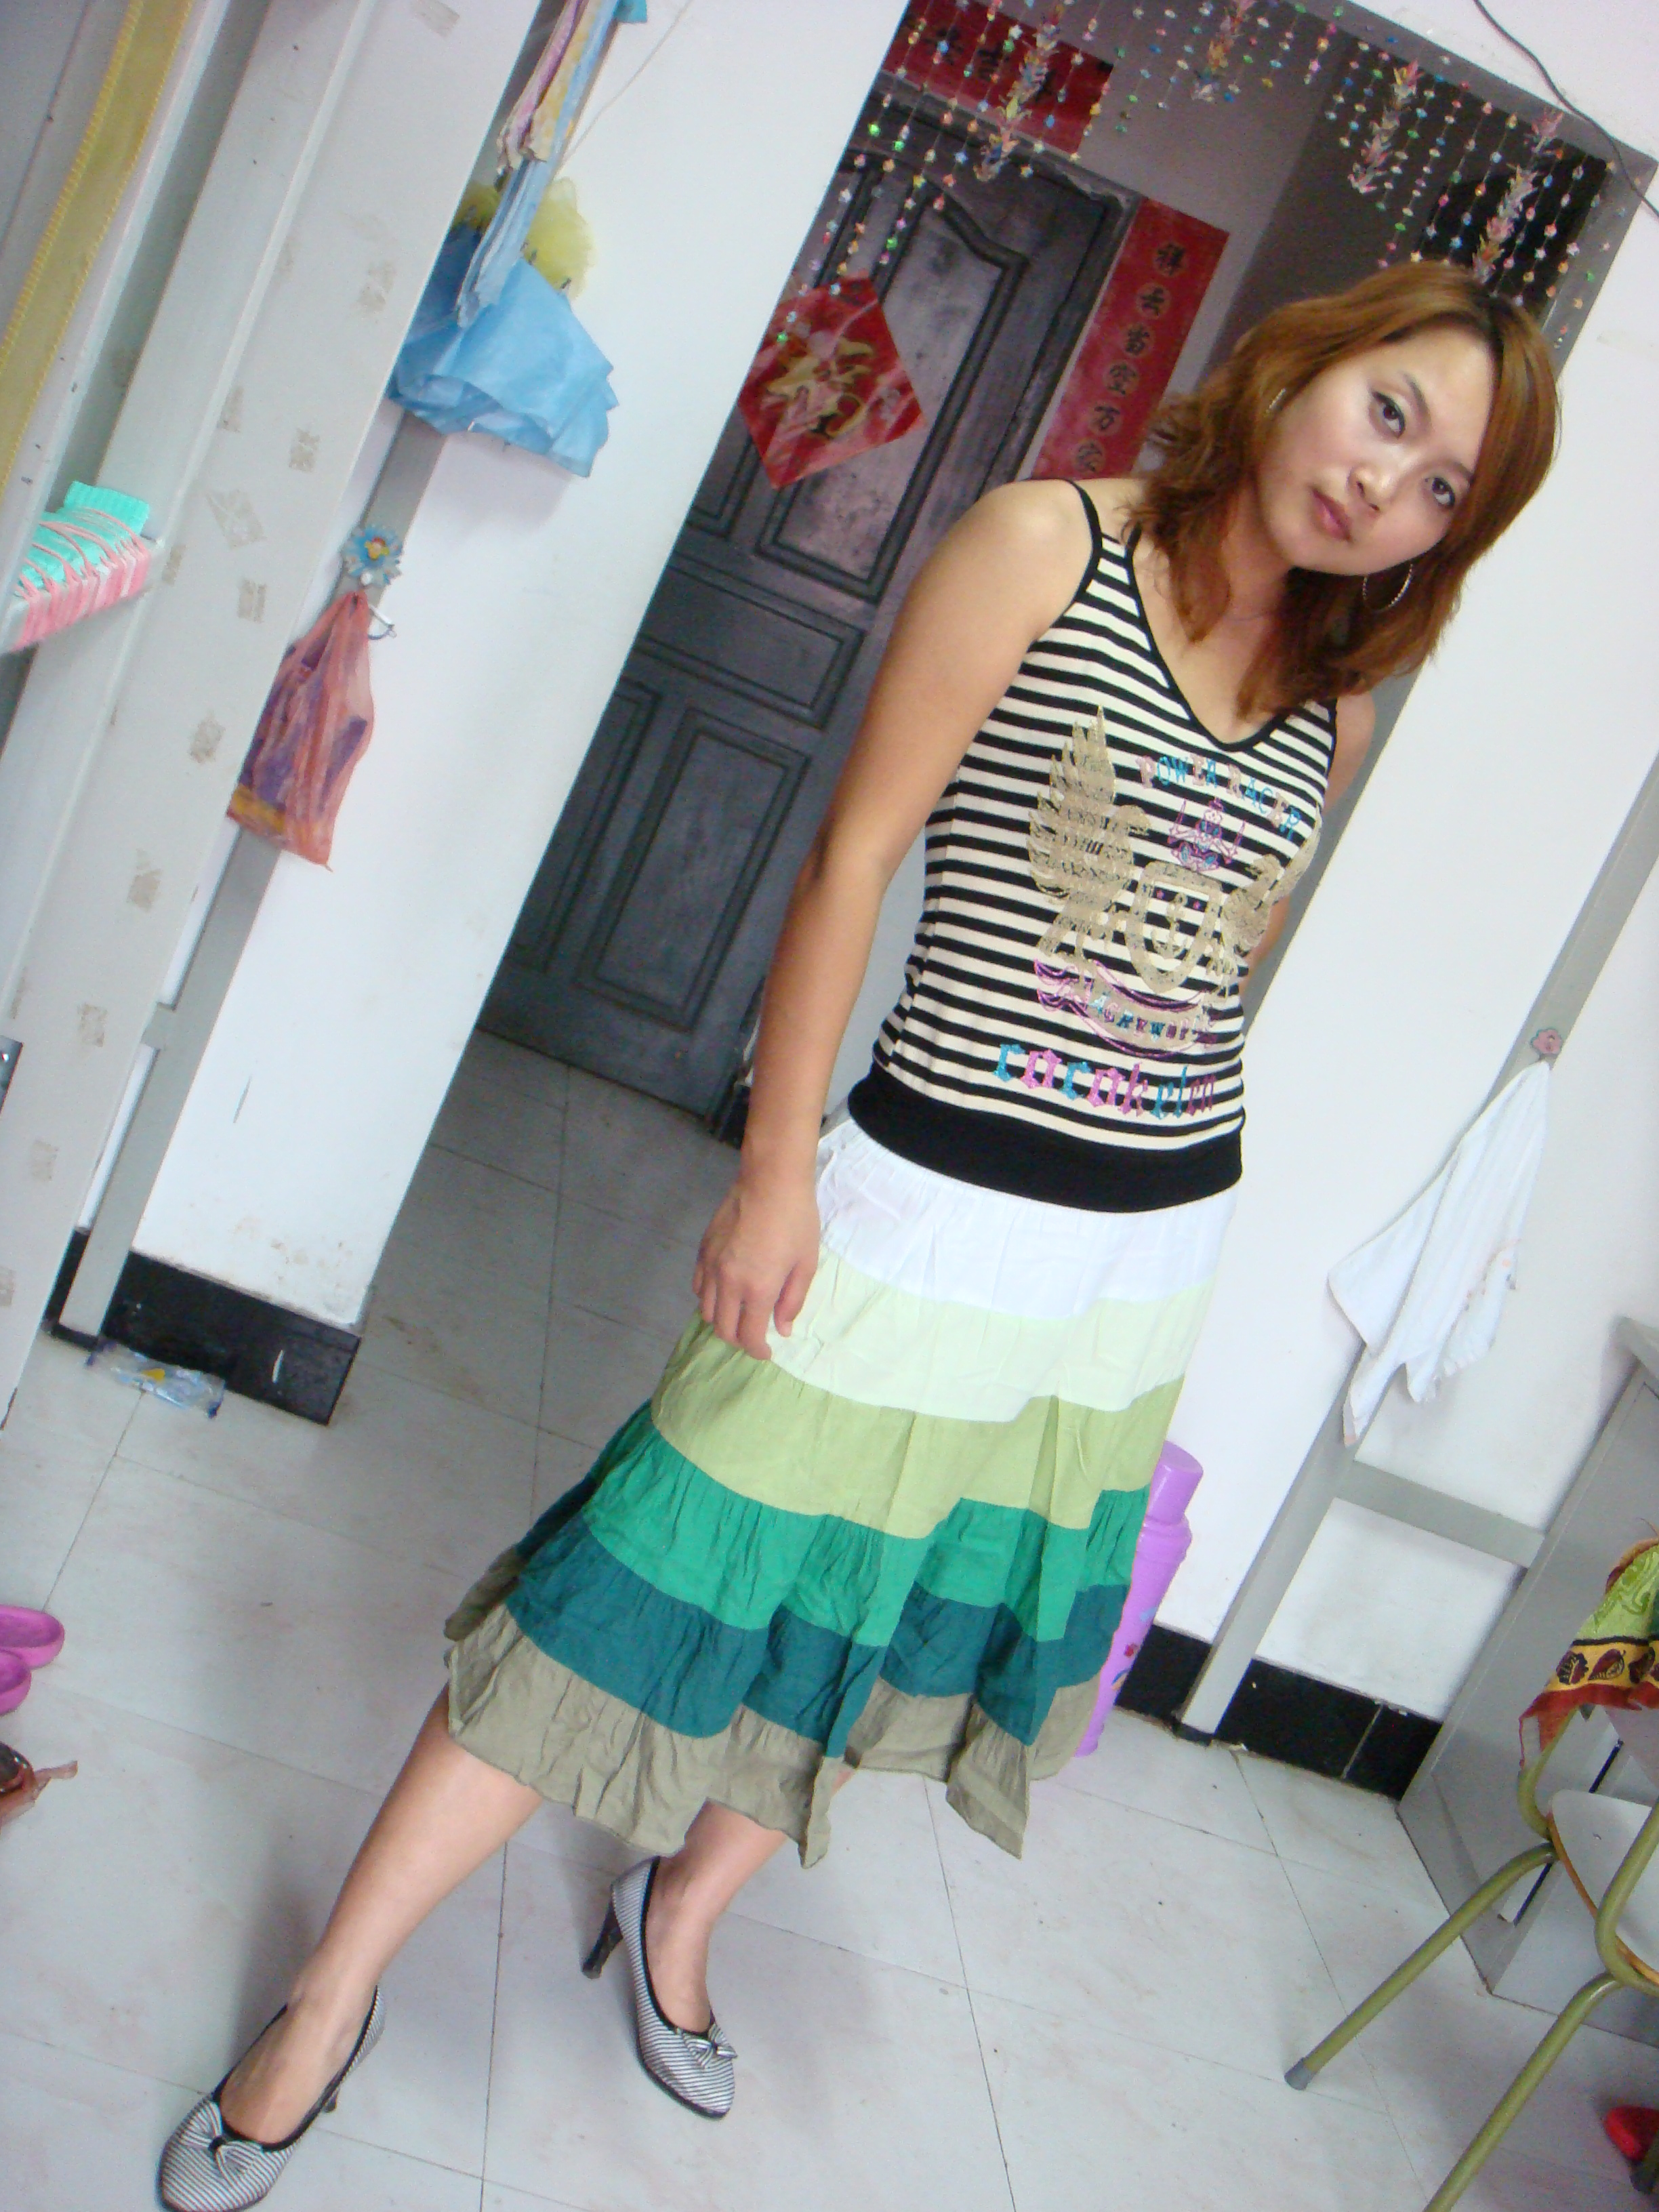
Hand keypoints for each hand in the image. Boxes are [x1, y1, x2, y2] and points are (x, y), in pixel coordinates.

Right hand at [693, 1167, 819, 1360]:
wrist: (771, 1180)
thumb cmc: (796, 1221)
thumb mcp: (806, 1264)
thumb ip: (792, 1301)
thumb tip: (782, 1329)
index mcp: (757, 1289)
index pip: (749, 1336)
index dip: (758, 1351)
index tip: (767, 1352)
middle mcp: (728, 1283)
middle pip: (722, 1329)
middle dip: (739, 1340)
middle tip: (755, 1336)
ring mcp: (711, 1266)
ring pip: (705, 1310)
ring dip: (722, 1320)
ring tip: (739, 1315)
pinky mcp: (702, 1251)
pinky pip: (697, 1286)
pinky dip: (708, 1298)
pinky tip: (724, 1291)